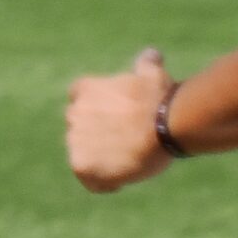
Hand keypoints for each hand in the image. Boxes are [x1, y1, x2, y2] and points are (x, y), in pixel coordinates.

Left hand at [66, 49, 175, 194]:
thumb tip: (151, 54)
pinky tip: (124, 180)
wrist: (164, 125)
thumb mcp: (152, 75)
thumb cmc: (160, 98)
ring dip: (101, 160)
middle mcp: (73, 114)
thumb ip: (146, 65)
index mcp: (85, 89)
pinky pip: (90, 181)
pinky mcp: (80, 166)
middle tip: (125, 143)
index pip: (79, 98)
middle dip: (97, 135)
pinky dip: (104, 183)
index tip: (116, 117)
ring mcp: (75, 141)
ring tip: (128, 163)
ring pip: (84, 155)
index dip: (97, 110)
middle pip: (79, 129)